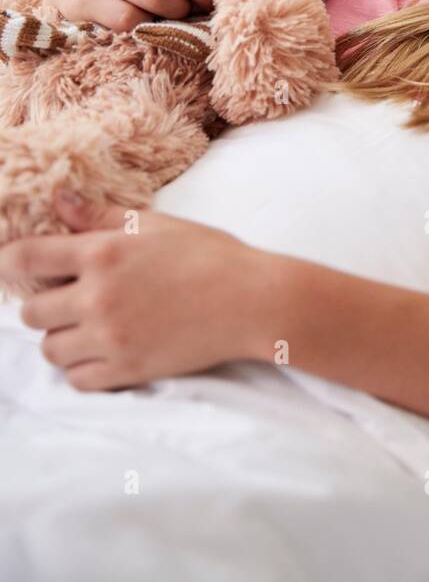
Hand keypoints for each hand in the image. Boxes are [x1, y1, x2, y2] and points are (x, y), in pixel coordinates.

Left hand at [2, 187, 282, 389]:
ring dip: (61, 338)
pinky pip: (77, 380)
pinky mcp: (127, 370)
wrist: (251, 300)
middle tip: (66, 298)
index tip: (14, 266)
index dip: (9, 262)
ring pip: (50, 350)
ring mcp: (110, 338)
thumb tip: (59, 201)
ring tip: (86, 327)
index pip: (26, 258)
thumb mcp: (155, 224)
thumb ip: (100, 216)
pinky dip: (82, 368)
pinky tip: (102, 351)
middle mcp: (97, 298)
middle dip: (42, 304)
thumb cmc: (209, 254)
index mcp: (102, 253)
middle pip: (30, 312)